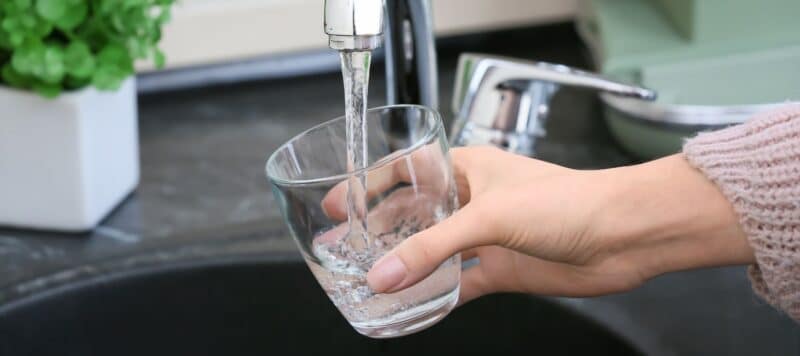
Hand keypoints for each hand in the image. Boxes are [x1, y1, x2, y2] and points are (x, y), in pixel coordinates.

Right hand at [364, 146, 754, 304]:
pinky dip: (437, 296)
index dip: (369, 187)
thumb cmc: (566, 201)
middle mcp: (473, 199)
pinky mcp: (501, 268)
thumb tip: (384, 275)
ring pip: (434, 251)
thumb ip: (432, 248)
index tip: (338, 204)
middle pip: (414, 215)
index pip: (406, 171)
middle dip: (379, 232)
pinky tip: (414, 307)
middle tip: (344, 249)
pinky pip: (459, 284)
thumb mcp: (488, 216)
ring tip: (368, 279)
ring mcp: (486, 236)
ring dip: (405, 265)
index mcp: (467, 168)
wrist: (621, 236)